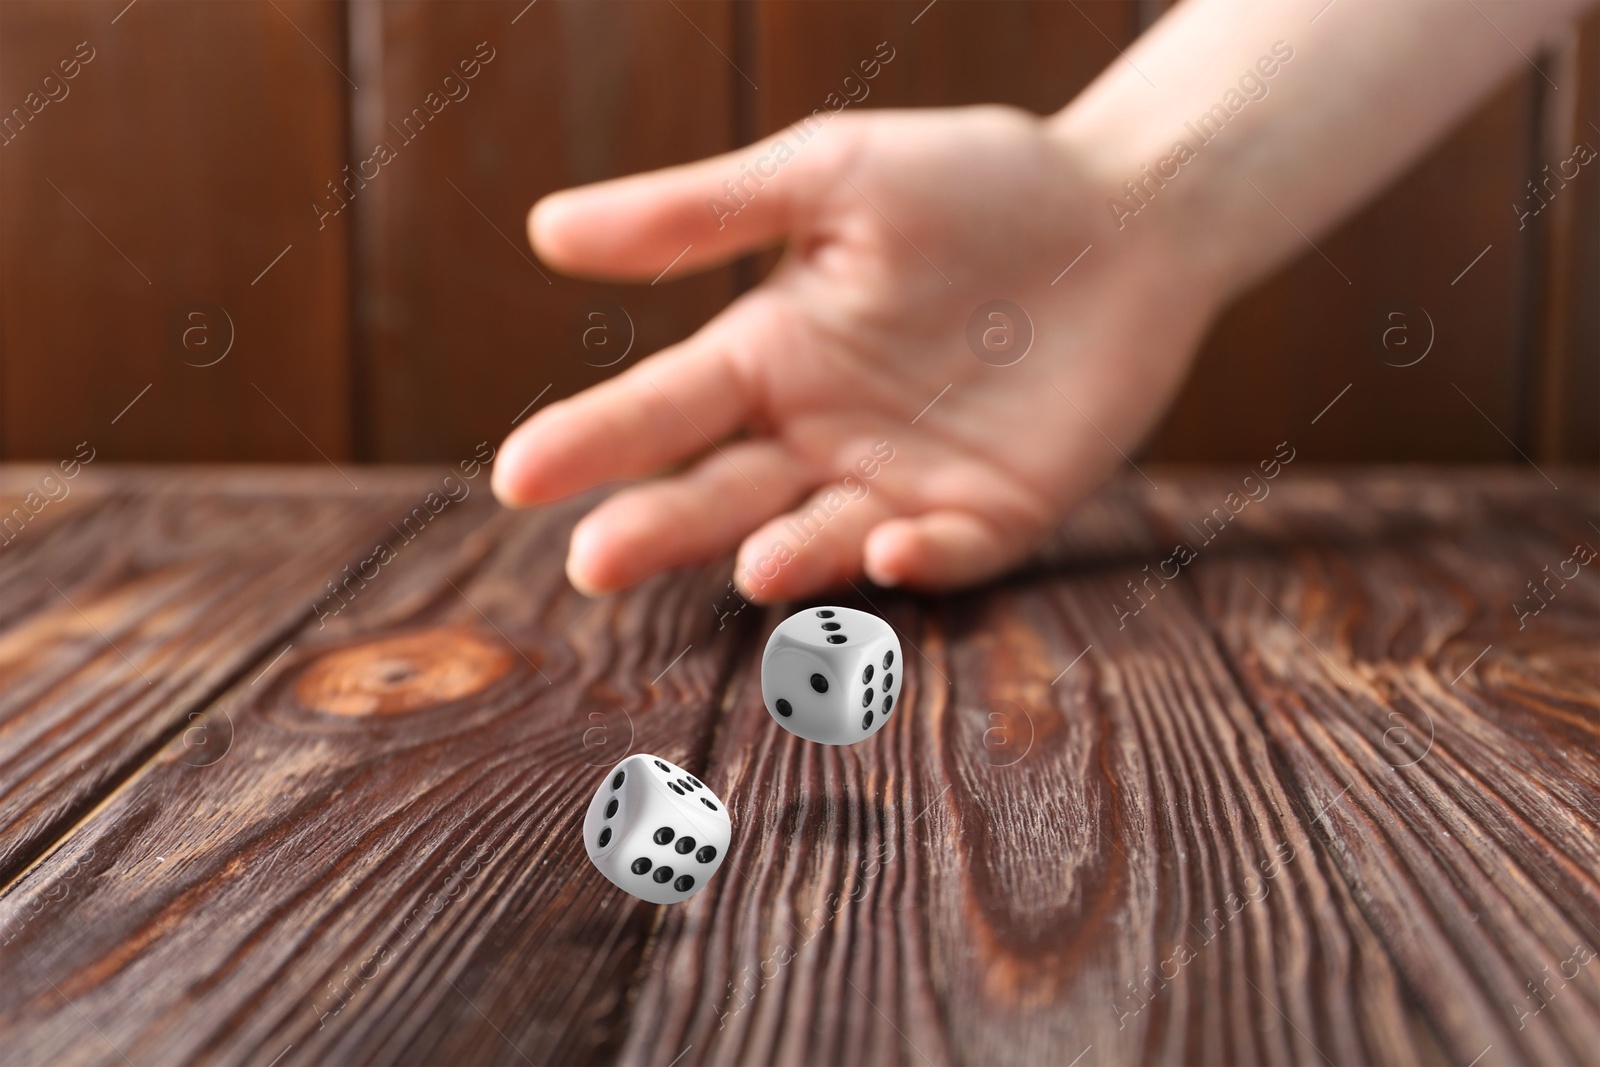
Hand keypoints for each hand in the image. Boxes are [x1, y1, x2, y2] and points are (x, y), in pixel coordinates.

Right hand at [492, 105, 1220, 601]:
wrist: (1124, 212)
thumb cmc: (971, 182)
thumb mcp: (828, 175)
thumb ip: (699, 213)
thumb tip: (543, 231)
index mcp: (769, 357)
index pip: (661, 409)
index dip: (592, 442)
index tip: (517, 476)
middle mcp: (820, 437)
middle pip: (724, 494)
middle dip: (661, 528)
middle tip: (593, 561)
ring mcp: (903, 482)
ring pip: (824, 539)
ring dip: (789, 560)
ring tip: (751, 565)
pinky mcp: (993, 512)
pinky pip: (949, 551)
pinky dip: (922, 559)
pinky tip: (893, 545)